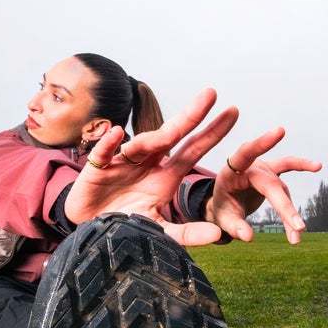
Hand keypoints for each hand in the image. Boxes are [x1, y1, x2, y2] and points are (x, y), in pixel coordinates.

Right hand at [65, 88, 238, 245]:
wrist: (94, 229)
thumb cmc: (128, 226)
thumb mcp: (160, 231)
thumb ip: (187, 234)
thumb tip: (217, 234)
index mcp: (166, 175)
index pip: (193, 149)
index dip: (212, 133)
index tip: (233, 111)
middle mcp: (148, 162)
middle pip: (172, 135)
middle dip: (191, 116)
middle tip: (211, 94)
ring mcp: (123, 161)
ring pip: (140, 144)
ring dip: (153, 137)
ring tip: (170, 133)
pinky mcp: (97, 169)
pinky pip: (103, 153)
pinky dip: (108, 144)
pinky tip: (115, 134)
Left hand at [204, 127, 321, 243]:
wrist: (223, 203)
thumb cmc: (222, 208)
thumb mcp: (222, 219)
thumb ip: (234, 227)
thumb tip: (249, 237)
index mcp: (231, 171)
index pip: (245, 154)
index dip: (262, 144)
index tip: (280, 131)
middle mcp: (249, 166)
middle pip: (271, 184)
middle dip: (285, 207)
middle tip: (299, 228)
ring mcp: (262, 168)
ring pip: (281, 188)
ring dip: (290, 212)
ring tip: (297, 235)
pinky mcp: (272, 174)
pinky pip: (288, 168)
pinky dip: (302, 166)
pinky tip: (317, 166)